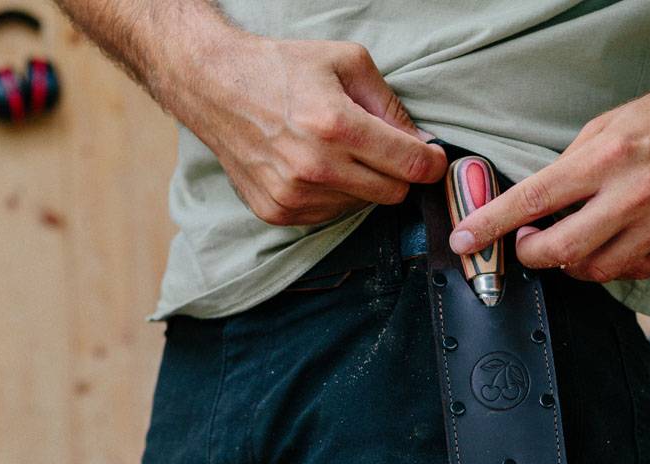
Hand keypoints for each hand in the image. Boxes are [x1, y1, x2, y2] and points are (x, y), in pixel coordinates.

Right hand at [185, 33, 446, 225]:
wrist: (215, 87)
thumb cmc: (282, 68)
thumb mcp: (346, 63)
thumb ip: (390, 105)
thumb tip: (423, 143)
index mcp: (337, 125)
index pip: (410, 166)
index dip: (432, 164)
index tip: (434, 160)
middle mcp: (317, 167)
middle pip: (392, 193)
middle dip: (396, 173)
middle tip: (382, 150)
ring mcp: (295, 196)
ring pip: (361, 206)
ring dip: (360, 183)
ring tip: (335, 150)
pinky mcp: (279, 213)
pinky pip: (329, 215)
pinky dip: (332, 195)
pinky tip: (313, 166)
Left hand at [448, 70, 649, 282]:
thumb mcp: (610, 125)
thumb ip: (572, 167)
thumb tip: (534, 205)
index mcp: (607, 157)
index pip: (533, 199)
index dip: (492, 225)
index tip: (464, 241)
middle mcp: (633, 194)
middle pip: (559, 250)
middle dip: (531, 253)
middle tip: (526, 245)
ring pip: (593, 271)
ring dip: (572, 262)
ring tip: (574, 239)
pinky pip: (630, 273)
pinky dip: (612, 263)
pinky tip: (614, 241)